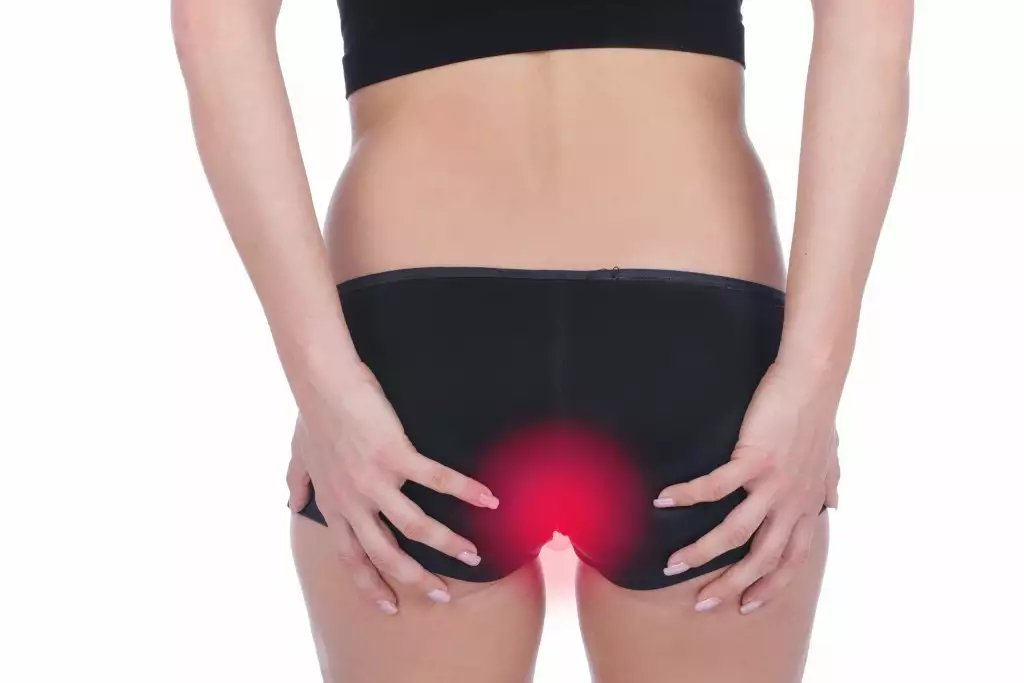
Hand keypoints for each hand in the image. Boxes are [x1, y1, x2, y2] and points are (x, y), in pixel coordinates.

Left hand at [292, 363, 498, 613]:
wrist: (322, 382)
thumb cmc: (313, 415)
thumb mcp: (299, 456)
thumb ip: (297, 482)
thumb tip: (291, 502)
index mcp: (335, 505)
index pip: (352, 559)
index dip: (371, 586)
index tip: (390, 608)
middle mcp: (354, 501)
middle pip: (386, 554)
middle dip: (416, 580)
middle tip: (442, 596)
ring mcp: (375, 480)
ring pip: (415, 526)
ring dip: (448, 544)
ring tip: (473, 556)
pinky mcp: (395, 454)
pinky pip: (437, 480)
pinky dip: (466, 490)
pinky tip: (490, 499)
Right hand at [655, 361, 840, 613]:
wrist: (814, 379)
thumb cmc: (817, 415)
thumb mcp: (829, 457)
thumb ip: (829, 483)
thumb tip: (835, 503)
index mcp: (806, 505)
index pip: (790, 560)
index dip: (770, 587)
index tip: (746, 606)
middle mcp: (791, 502)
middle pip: (762, 559)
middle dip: (731, 586)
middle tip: (702, 603)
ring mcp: (774, 483)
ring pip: (735, 532)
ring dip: (702, 551)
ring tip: (671, 563)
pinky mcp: (755, 458)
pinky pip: (716, 487)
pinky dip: (688, 495)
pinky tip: (662, 499)